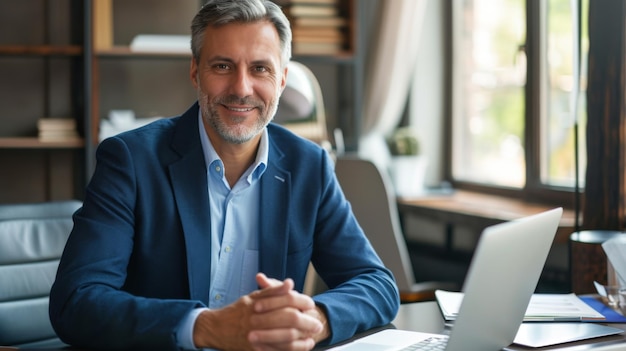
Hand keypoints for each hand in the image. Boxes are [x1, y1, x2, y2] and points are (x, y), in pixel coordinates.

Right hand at [192, 273, 328, 350]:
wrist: (216, 328)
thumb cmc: (237, 311)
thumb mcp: (253, 296)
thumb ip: (273, 290)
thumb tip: (290, 283)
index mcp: (260, 303)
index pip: (287, 299)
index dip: (302, 302)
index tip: (311, 305)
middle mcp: (258, 318)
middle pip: (290, 319)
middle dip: (307, 322)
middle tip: (317, 324)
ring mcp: (257, 335)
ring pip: (286, 337)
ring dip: (302, 338)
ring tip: (312, 338)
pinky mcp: (256, 349)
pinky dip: (293, 350)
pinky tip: (301, 347)